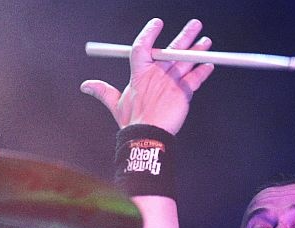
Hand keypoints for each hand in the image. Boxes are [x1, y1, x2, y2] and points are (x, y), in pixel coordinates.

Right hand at [80, 18, 214, 134]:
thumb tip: (86, 86)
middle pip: (172, 49)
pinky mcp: (183, 93)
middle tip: (195, 25)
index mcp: (139, 73)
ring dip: (198, 51)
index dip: (150, 33)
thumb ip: (102, 91)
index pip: (143, 46)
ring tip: (206, 42)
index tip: (157, 23)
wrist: (147, 136)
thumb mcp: (115, 104)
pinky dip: (203, 72)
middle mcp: (157, 74)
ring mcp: (171, 82)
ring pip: (186, 61)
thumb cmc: (132, 122)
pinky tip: (209, 65)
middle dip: (185, 36)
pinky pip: (195, 79)